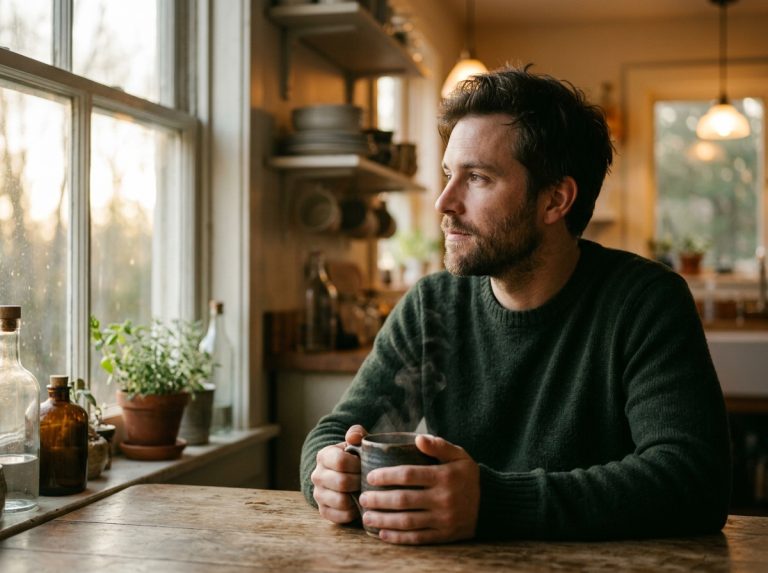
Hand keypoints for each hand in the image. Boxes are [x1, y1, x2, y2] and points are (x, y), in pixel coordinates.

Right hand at [310, 425, 367, 523]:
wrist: (346, 474)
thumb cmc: (356, 456)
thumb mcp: (358, 441)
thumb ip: (357, 433)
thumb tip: (353, 438)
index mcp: (324, 455)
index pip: (340, 461)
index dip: (358, 465)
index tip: (366, 465)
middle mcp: (317, 475)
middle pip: (342, 483)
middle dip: (360, 482)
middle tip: (370, 480)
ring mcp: (318, 494)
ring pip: (341, 501)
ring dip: (357, 498)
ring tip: (366, 492)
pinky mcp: (323, 511)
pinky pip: (340, 516)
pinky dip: (353, 512)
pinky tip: (360, 504)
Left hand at [359, 434, 479, 544]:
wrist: (490, 504)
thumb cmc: (468, 476)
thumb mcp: (459, 455)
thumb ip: (439, 445)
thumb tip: (418, 438)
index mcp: (444, 476)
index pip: (409, 475)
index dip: (386, 476)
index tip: (370, 477)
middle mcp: (443, 499)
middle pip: (404, 500)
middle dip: (379, 500)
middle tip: (363, 498)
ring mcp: (443, 519)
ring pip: (408, 521)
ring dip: (384, 519)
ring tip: (366, 516)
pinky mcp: (444, 535)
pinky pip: (417, 538)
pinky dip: (398, 537)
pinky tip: (382, 533)